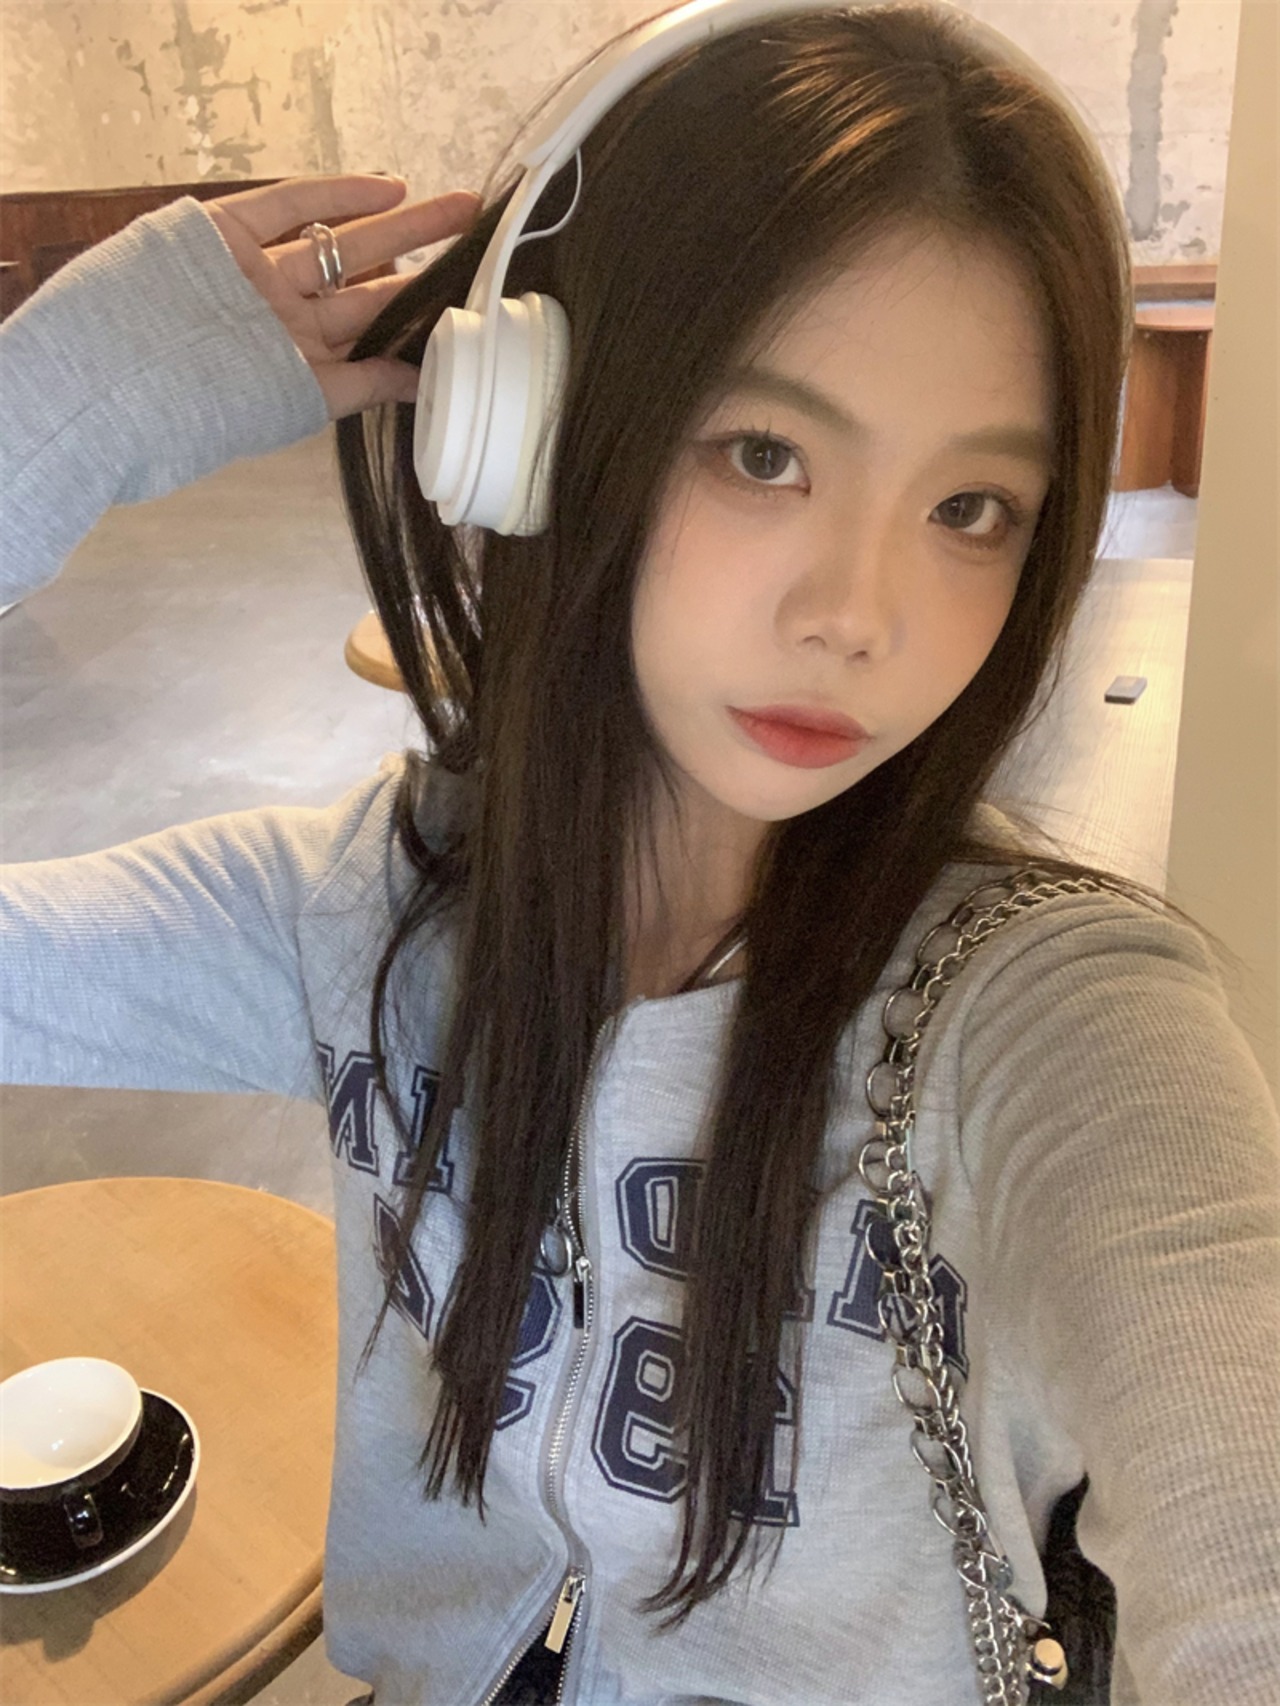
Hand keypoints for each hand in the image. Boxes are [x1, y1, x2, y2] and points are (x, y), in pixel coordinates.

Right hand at [204, 174, 480, 420]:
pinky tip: (391, 187)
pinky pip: (289, 206)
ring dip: (398, 224)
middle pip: (362, 285)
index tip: (461, 303)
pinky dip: (340, 194)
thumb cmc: (211, 408)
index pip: (366, 337)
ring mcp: (253, 275)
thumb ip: (363, 386)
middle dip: (419, 261)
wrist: (127, 380)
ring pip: (337, 243)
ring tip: (454, 209)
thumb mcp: (302, 403)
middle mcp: (276, 319)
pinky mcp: (223, 232)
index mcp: (293, 366)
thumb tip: (424, 384)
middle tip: (473, 239)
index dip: (412, 317)